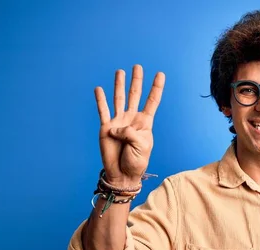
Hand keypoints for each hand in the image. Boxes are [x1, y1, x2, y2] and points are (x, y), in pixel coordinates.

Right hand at [95, 64, 164, 186]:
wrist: (123, 173)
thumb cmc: (136, 161)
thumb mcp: (141, 146)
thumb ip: (131, 133)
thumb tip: (116, 127)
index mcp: (144, 123)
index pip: (152, 102)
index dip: (156, 88)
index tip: (160, 74)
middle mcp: (131, 119)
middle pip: (135, 95)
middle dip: (137, 81)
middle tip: (137, 66)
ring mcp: (118, 122)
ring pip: (119, 99)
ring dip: (119, 85)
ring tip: (120, 71)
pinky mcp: (106, 127)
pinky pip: (103, 111)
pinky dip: (100, 100)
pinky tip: (99, 89)